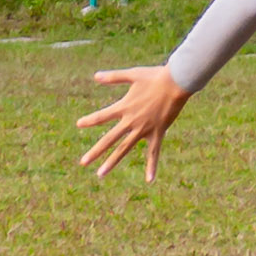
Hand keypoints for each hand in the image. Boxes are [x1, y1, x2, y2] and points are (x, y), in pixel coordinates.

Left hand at [81, 63, 188, 184]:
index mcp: (124, 107)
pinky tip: (149, 180)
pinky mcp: (157, 133)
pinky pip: (154, 152)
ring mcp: (144, 129)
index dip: (90, 120)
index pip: (102, 116)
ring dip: (112, 162)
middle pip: (109, 139)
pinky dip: (151, 166)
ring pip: (124, 149)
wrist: (177, 82)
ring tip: (100, 174)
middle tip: (83, 162)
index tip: (78, 124)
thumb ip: (114, 77)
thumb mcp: (133, 74)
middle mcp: (131, 121)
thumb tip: (95, 76)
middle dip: (95, 151)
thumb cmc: (155, 76)